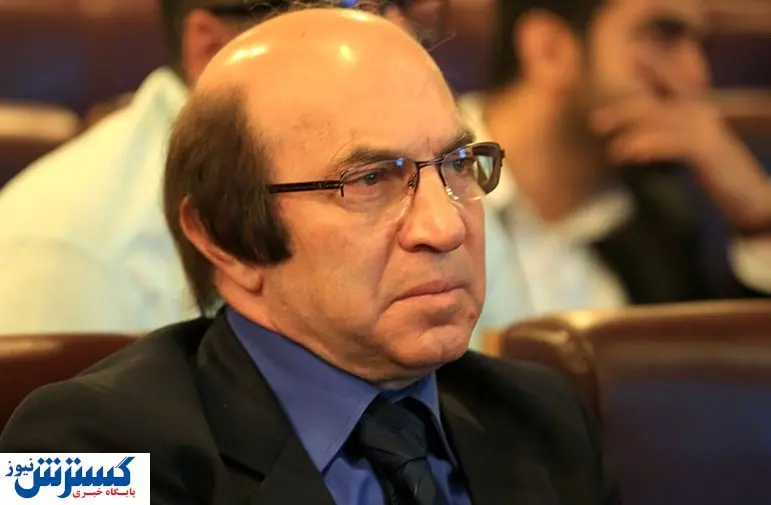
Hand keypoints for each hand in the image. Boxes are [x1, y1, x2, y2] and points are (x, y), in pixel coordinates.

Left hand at [590, 63, 770, 233]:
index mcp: (693, 109)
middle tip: (595, 122)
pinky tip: (630, 153)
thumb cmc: (717, 174)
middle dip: (622, 110)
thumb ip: (664, 138)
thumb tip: (630, 138)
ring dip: (632, 130)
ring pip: (661, 120)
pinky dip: (650, 145)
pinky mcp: (709, 149)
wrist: (751, 196)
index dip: (637, 80)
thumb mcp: (689, 150)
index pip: (660, 87)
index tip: (609, 85)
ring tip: (612, 148)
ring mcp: (705, 129)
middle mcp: (699, 113)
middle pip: (654, 104)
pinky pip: (675, 142)